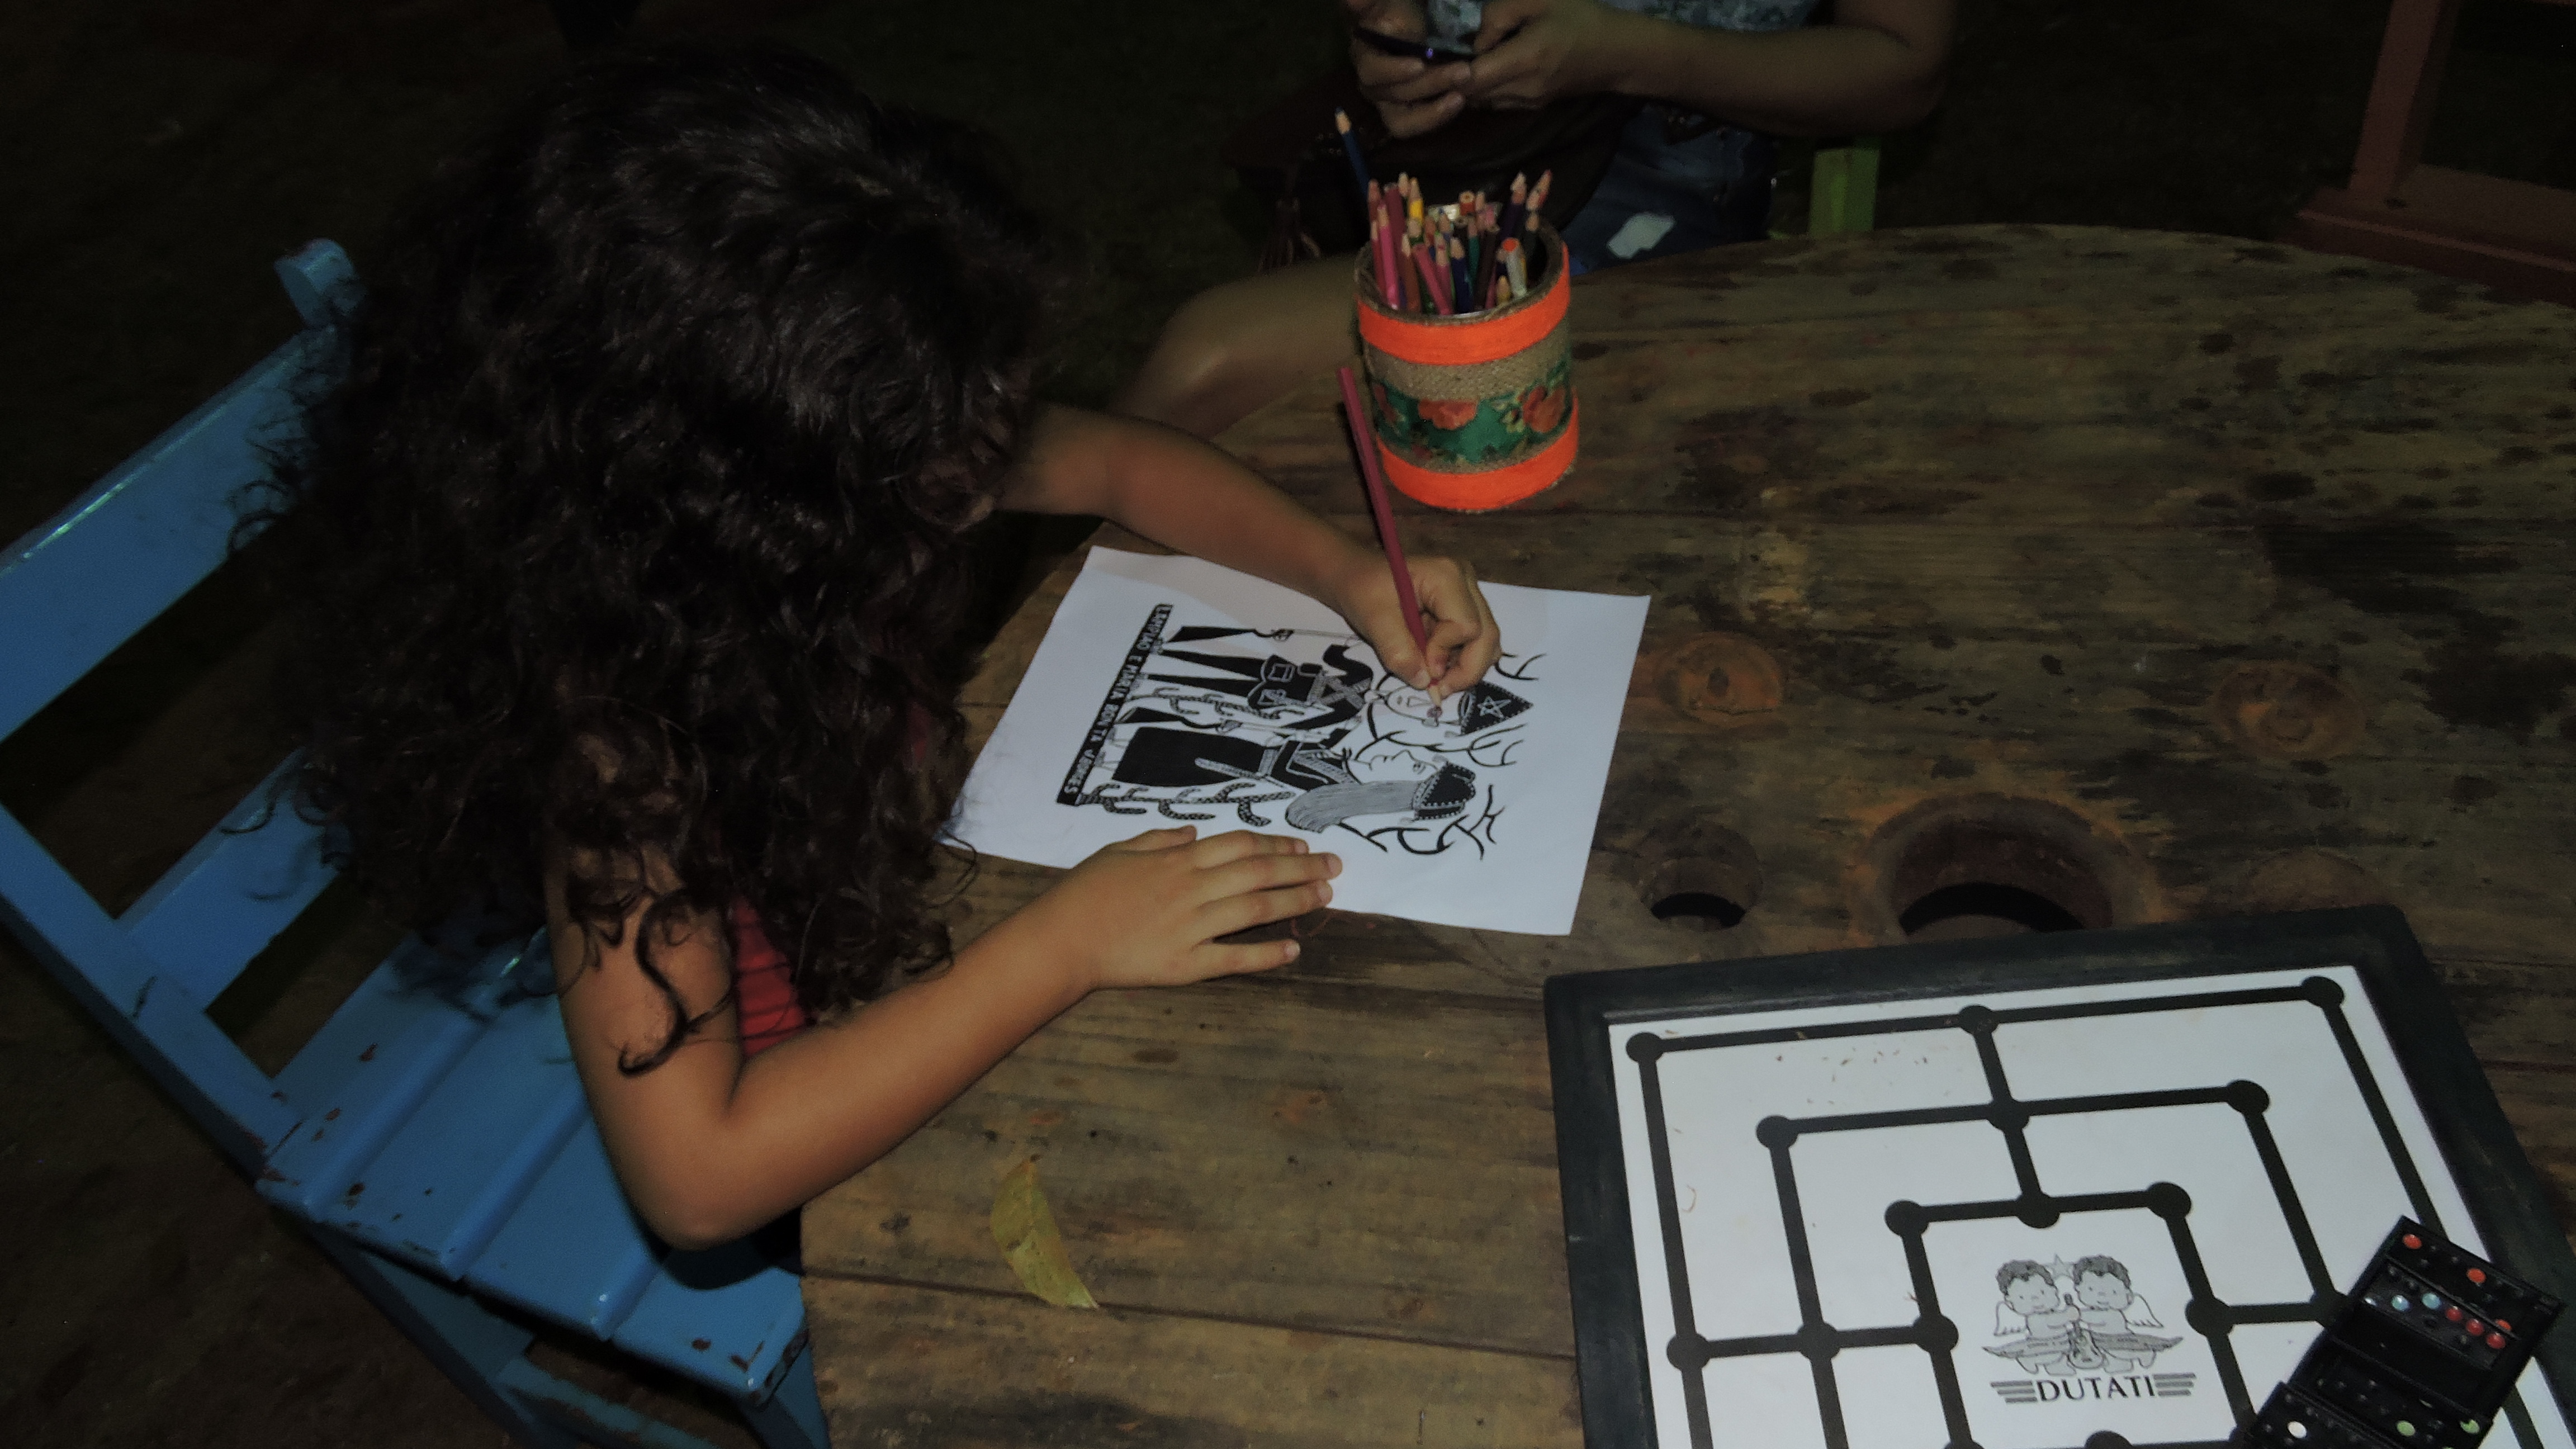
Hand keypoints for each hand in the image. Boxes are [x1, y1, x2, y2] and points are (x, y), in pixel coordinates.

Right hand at [1019, 827, 1338, 991]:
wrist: (1061, 941)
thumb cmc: (1084, 893)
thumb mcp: (1118, 851)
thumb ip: (1157, 840)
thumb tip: (1190, 833)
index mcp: (1176, 860)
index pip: (1240, 845)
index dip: (1277, 843)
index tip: (1303, 846)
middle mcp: (1191, 889)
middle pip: (1258, 872)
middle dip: (1302, 868)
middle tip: (1334, 867)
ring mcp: (1190, 928)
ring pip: (1255, 910)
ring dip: (1295, 901)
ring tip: (1324, 896)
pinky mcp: (1185, 965)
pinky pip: (1234, 958)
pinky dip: (1266, 955)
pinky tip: (1293, 951)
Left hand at [1333, 550, 1500, 704]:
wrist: (1356, 575)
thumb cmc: (1363, 590)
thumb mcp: (1373, 620)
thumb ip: (1399, 652)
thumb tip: (1424, 682)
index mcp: (1447, 576)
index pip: (1466, 626)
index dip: (1445, 654)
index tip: (1421, 670)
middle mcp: (1467, 582)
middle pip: (1487, 635)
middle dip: (1466, 670)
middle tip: (1439, 690)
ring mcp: (1469, 594)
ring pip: (1486, 641)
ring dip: (1464, 667)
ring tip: (1435, 677)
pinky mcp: (1464, 608)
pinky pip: (1475, 641)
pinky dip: (1459, 659)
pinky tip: (1434, 663)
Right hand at [1347, 0, 1469, 137]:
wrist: (1421, 27)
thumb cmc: (1402, 13)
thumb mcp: (1388, 4)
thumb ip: (1369, 2)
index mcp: (1365, 55)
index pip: (1371, 71)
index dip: (1393, 71)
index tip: (1419, 65)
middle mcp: (1373, 85)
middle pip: (1394, 95)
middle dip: (1429, 84)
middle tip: (1463, 71)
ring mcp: (1389, 104)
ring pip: (1402, 121)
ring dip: (1432, 112)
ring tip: (1460, 97)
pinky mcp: (1408, 115)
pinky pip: (1418, 125)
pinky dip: (1438, 116)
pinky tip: (1460, 101)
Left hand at [1459, 0, 1633, 109]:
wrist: (1618, 53)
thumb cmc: (1581, 17)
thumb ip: (1499, 14)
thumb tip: (1475, 41)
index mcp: (1525, 59)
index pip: (1470, 77)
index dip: (1449, 69)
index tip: (1443, 52)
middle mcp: (1522, 89)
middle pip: (1470, 93)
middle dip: (1455, 77)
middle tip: (1448, 56)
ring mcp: (1527, 103)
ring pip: (1481, 100)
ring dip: (1471, 84)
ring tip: (1471, 60)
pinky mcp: (1532, 107)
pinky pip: (1496, 101)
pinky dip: (1486, 88)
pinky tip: (1491, 68)